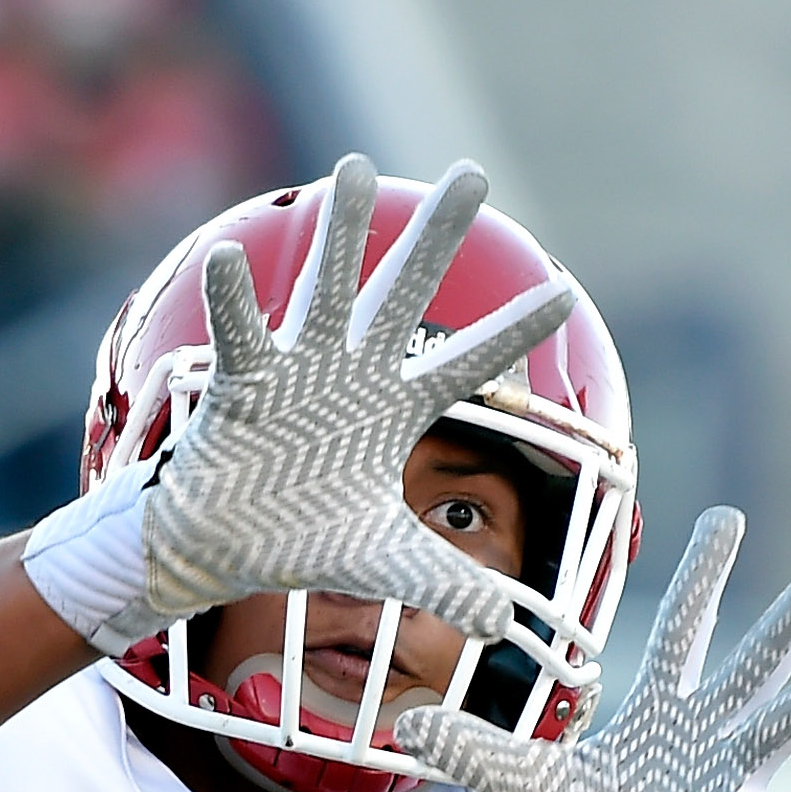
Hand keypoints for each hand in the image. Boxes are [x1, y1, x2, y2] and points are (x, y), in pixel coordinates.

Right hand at [126, 154, 583, 657]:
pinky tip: (231, 256)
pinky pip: (241, 335)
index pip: (470, 361)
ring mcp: (299, 369)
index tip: (568, 293)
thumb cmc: (301, 539)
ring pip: (327, 287)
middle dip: (437, 234)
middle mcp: (354, 372)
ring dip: (340, 230)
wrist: (222, 548)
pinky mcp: (245, 384)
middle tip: (473, 172)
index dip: (517, 332)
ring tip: (355, 168)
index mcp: (396, 407)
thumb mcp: (386, 563)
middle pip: (404, 290)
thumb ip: (446, 583)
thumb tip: (507, 623)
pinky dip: (234, 298)